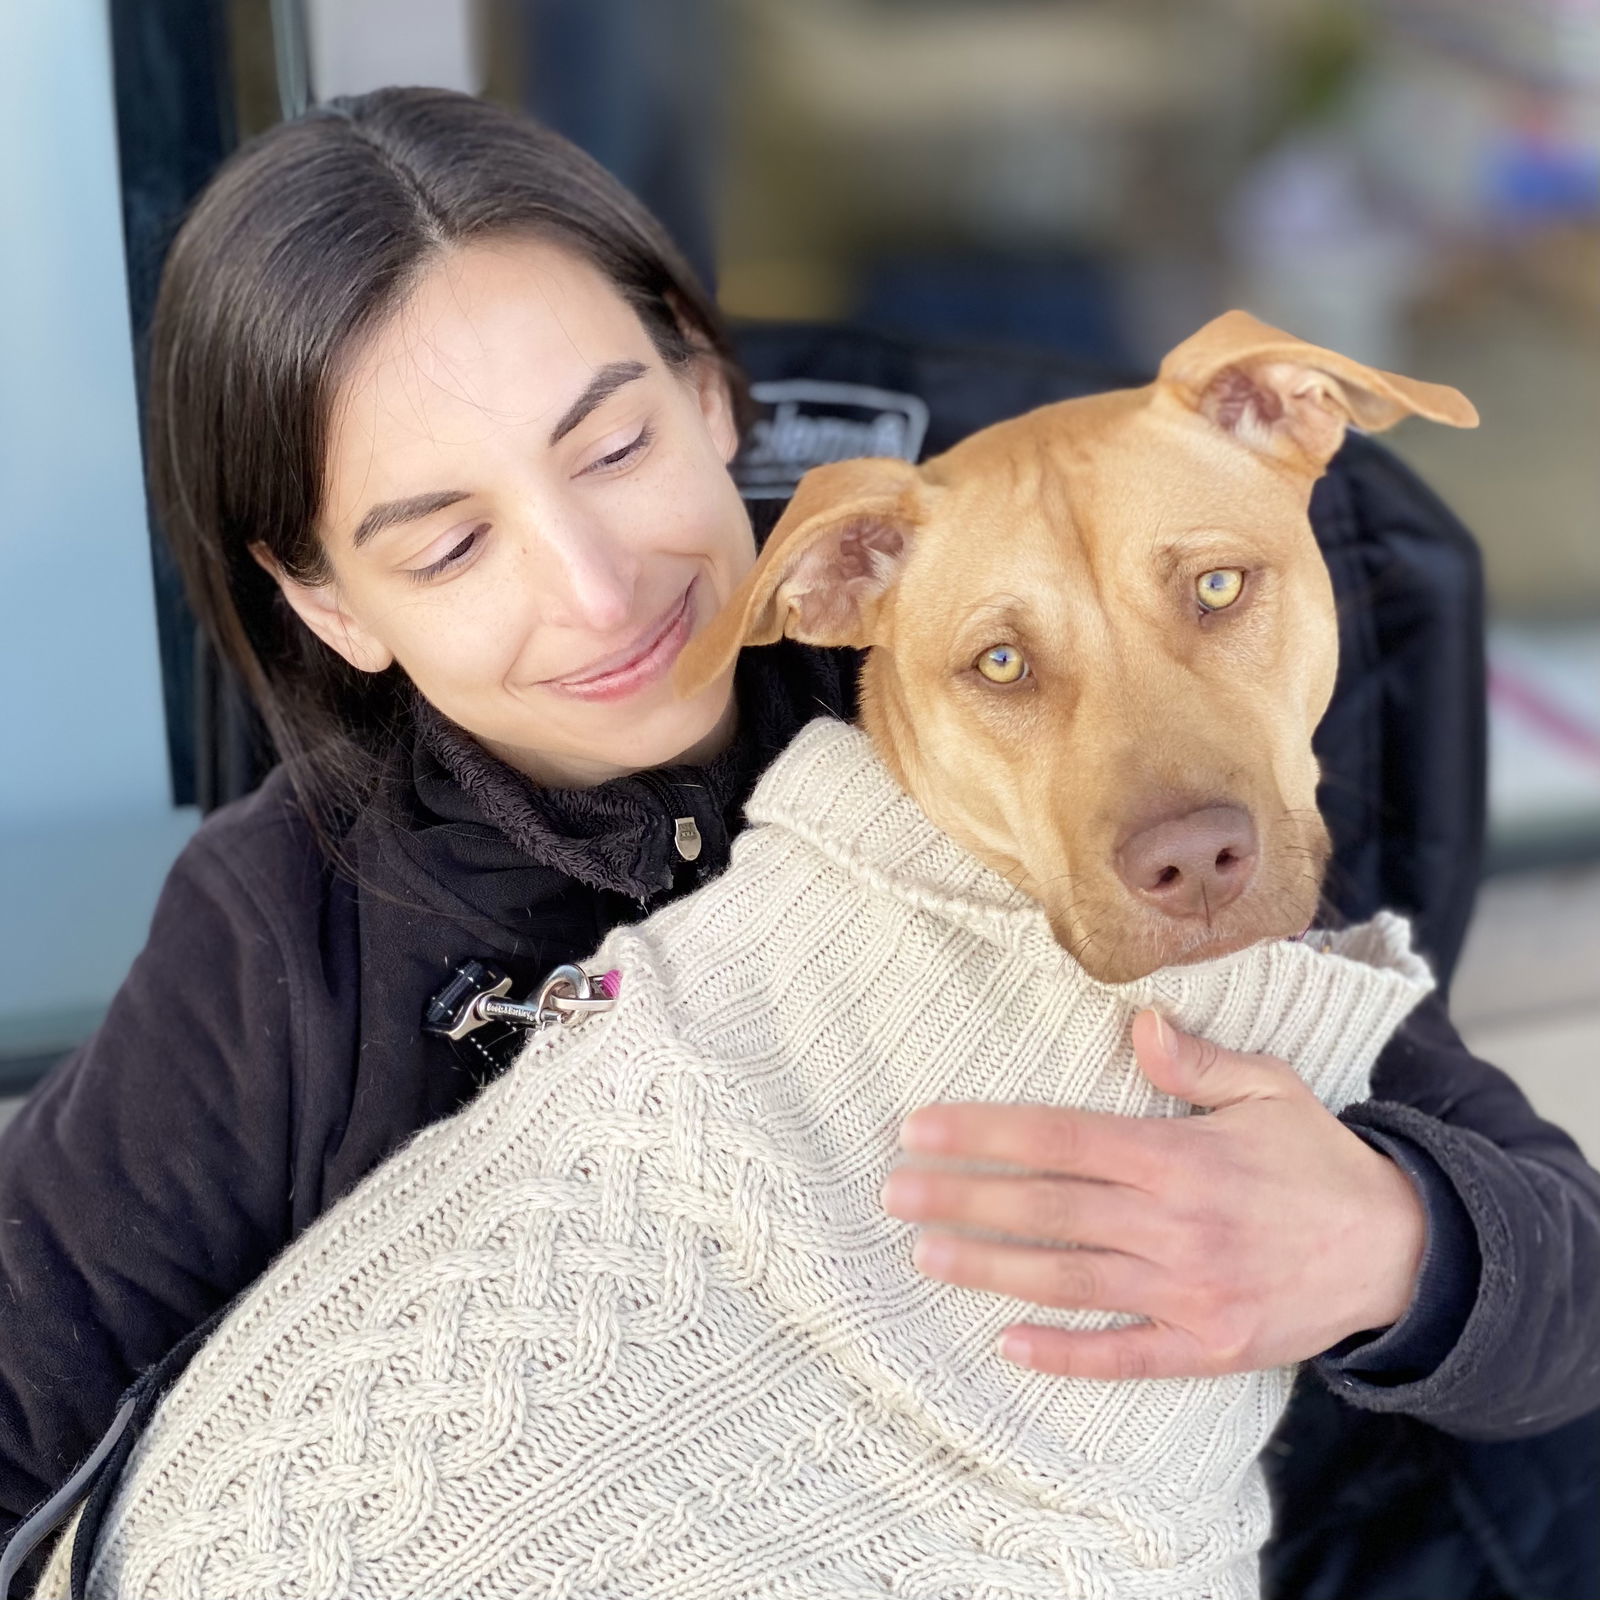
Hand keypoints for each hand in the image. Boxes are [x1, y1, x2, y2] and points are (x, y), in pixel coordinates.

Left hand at [880, 1010, 1427, 1379]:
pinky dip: (1065, 1353)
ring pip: (1069, 1278)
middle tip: (894, 1192)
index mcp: (1179, 1154)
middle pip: (1048, 1207)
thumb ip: (1197, 1061)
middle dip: (964, 1198)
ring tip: (924, 1253)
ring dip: (991, 1267)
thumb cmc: (1318, 1161)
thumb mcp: (1270, 1089)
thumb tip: (1137, 1022)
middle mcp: (1175, 1223)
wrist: (1399, 1251)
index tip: (921, 1129)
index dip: (985, 1132)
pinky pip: (1124, 1354)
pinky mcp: (1206, 1345)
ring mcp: (1188, 1289)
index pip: (1060, 1137)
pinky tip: (1007, 1344)